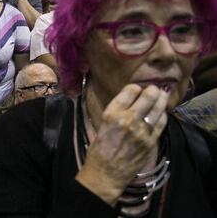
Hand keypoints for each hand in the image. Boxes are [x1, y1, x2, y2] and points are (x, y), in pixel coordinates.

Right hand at [77, 84, 168, 204]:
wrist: (105, 174)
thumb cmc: (99, 149)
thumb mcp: (102, 124)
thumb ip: (117, 111)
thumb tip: (131, 100)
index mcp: (112, 113)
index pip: (130, 90)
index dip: (135, 87)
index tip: (137, 89)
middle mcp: (127, 119)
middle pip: (148, 96)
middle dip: (152, 90)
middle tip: (154, 89)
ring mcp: (141, 131)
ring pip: (158, 108)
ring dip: (161, 99)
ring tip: (162, 95)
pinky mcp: (151, 142)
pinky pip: (161, 123)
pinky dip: (163, 115)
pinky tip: (162, 112)